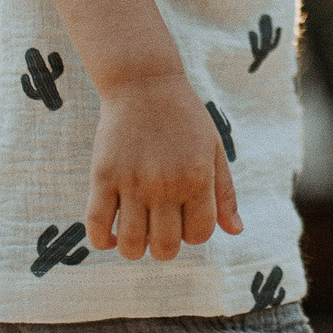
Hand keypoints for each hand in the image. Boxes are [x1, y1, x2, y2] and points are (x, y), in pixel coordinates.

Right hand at [84, 74, 242, 260]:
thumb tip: (236, 231)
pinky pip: (97, 225)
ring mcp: (132, 181)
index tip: (185, 221)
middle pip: (166, 245)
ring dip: (135, 250)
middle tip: (160, 232)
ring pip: (132, 243)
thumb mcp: (214, 149)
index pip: (199, 233)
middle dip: (165, 248)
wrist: (144, 82)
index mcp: (197, 178)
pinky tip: (110, 237)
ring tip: (136, 236)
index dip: (194, 234)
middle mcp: (165, 184)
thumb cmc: (184, 118)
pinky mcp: (103, 176)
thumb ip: (225, 193)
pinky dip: (102, 242)